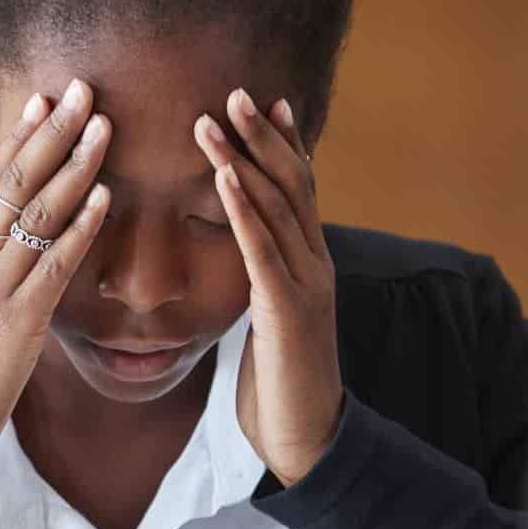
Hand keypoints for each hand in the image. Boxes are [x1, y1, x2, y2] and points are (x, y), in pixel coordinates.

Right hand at [0, 80, 114, 466]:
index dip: (20, 137)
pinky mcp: (17, 320)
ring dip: (74, 166)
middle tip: (82, 90)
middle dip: (51, 133)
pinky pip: (54, 264)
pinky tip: (104, 197)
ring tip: (103, 126)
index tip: (44, 98)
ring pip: (37, 213)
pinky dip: (80, 227)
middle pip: (15, 183)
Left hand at [198, 89, 342, 485]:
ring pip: (275, 208)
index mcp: (309, 265)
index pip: (299, 192)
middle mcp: (315, 264)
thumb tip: (247, 257)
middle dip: (262, 136)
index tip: (265, 102)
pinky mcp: (287, 310)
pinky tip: (222, 179)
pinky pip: (262, 250)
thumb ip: (264, 283)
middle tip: (234, 91)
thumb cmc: (279, 384)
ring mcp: (306, 284)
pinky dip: (242, 210)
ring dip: (242, 160)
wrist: (306, 438)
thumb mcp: (271, 321)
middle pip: (291, 185)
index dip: (284, 145)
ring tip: (213, 120)